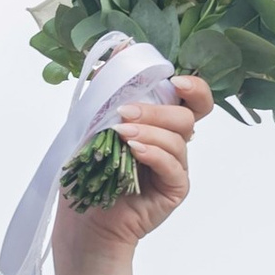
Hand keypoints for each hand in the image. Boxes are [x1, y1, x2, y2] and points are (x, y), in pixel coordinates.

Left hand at [47, 79, 211, 274]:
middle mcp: (171, 144)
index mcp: (158, 124)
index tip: (176, 79)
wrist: (82, 225)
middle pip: (187, 115)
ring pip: (180, 138)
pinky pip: (175, 166)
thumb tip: (118, 49)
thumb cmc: (86, 178)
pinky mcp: (175, 190)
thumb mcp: (91, 126)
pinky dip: (155, 153)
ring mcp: (175, 167)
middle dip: (156, 110)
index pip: (190, 99)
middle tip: (124, 114)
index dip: (193, 87)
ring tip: (120, 137)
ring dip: (150, 131)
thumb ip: (108, 91)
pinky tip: (134, 152)